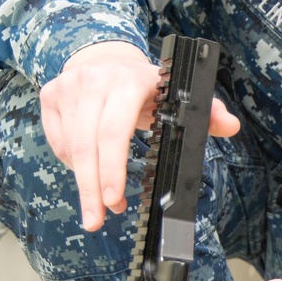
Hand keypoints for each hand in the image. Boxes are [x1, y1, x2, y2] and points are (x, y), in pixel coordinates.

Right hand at [40, 40, 239, 229]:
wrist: (106, 59)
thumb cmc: (148, 87)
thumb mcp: (177, 95)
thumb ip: (207, 111)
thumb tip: (231, 125)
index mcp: (129, 80)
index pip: (114, 131)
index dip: (112, 169)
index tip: (114, 200)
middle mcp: (94, 80)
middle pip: (87, 146)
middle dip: (91, 189)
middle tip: (96, 221)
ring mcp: (68, 86)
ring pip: (71, 147)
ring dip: (85, 181)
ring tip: (101, 203)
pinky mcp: (50, 94)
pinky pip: (58, 142)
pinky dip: (72, 164)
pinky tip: (88, 171)